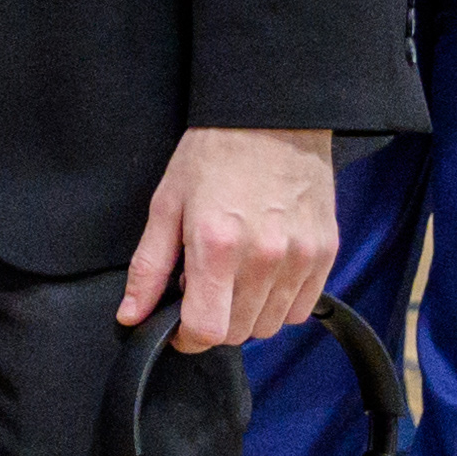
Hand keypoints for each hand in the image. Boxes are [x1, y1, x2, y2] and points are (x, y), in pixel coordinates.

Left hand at [118, 124, 336, 353]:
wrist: (273, 118)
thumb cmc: (214, 156)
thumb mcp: (166, 205)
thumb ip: (148, 268)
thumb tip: (131, 316)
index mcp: (217, 247)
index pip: (207, 330)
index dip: (185, 337)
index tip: (177, 325)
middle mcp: (265, 258)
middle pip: (238, 333)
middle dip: (213, 322)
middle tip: (202, 289)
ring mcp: (301, 257)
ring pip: (270, 325)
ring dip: (245, 315)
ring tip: (233, 277)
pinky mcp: (325, 252)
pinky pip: (301, 308)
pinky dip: (278, 303)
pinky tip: (262, 275)